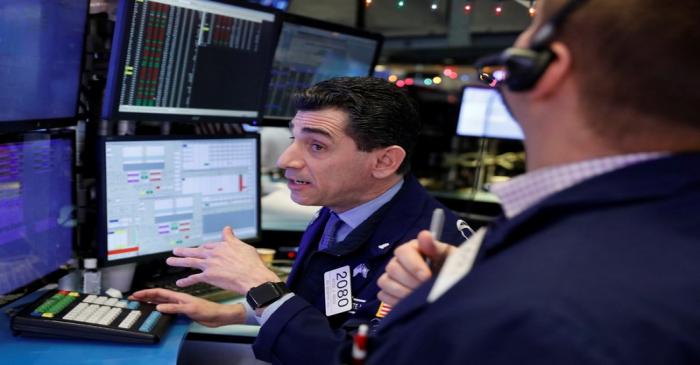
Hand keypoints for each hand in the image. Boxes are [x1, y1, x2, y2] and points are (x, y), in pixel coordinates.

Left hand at [130, 288, 245, 326]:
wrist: (221, 314)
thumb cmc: (207, 312)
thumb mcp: (188, 312)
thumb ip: (178, 309)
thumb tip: (166, 310)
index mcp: (180, 298)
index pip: (160, 294)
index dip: (147, 294)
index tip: (136, 295)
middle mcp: (181, 298)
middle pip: (159, 294)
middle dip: (145, 294)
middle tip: (133, 295)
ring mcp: (186, 303)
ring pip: (166, 298)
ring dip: (152, 297)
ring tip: (140, 297)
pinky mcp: (191, 309)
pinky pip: (177, 308)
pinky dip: (168, 307)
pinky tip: (160, 308)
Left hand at [166, 226, 279, 293]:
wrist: (252, 276)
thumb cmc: (251, 263)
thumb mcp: (243, 245)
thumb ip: (232, 238)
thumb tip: (228, 229)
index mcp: (222, 246)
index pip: (209, 245)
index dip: (203, 247)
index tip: (199, 248)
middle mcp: (213, 254)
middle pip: (196, 251)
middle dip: (185, 251)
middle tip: (176, 250)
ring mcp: (210, 265)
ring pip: (191, 262)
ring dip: (179, 261)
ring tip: (170, 260)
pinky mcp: (209, 276)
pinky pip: (195, 278)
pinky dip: (186, 280)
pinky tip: (180, 282)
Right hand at [377, 230, 455, 305]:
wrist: (449, 286)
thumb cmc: (448, 269)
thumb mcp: (446, 257)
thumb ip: (434, 247)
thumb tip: (424, 235)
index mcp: (411, 249)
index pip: (402, 252)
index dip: (413, 265)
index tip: (427, 277)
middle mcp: (398, 261)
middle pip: (393, 269)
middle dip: (411, 282)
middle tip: (425, 289)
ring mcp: (391, 276)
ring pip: (385, 282)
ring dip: (403, 292)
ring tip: (419, 297)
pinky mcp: (387, 291)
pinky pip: (383, 296)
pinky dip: (395, 301)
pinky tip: (410, 302)